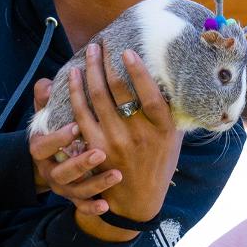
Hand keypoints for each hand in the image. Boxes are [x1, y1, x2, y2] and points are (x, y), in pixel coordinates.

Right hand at [30, 78, 121, 214]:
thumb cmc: (55, 132)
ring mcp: (63, 186)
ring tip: (117, 175)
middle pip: (62, 172)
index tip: (76, 126)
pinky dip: (93, 207)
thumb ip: (45, 100)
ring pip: (76, 190)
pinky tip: (107, 205)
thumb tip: (47, 84)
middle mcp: (51, 170)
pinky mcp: (74, 198)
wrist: (49, 163)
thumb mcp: (46, 116)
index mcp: (41, 149)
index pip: (44, 146)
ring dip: (96, 184)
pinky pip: (82, 205)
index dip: (58, 138)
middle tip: (100, 153)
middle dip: (80, 163)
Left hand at [69, 44, 182, 222]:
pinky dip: (75, 92)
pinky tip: (73, 76)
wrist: (138, 202)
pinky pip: (81, 114)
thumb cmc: (158, 164)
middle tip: (101, 44)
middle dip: (106, 62)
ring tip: (89, 53)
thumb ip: (169, 112)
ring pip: (97, 98)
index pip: (149, 94)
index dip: (137, 71)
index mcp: (162, 129)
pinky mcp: (96, 148)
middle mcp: (139, 135)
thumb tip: (168, 77)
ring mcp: (115, 142)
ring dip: (90, 71)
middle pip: (118, 91)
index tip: (126, 51)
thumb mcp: (173, 139)